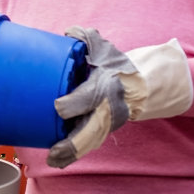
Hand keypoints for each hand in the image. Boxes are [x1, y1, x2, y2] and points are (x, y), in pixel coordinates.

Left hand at [47, 27, 192, 167]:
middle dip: (73, 142)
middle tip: (53, 150)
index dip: (73, 104)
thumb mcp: (104, 49)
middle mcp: (108, 108)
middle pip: (91, 129)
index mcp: (107, 86)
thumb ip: (85, 37)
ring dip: (72, 152)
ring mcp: (107, 122)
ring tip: (53, 160)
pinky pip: (88, 144)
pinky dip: (73, 154)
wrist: (140, 85)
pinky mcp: (102, 130)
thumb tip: (69, 33)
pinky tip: (58, 161)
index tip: (57, 106)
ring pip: (89, 141)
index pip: (89, 98)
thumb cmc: (115, 65)